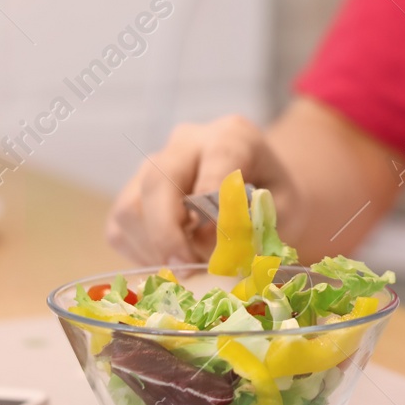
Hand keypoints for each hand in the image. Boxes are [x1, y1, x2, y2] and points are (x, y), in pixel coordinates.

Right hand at [106, 116, 304, 265]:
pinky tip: (172, 263)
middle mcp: (185, 143)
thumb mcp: (283, 208)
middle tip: (187, 269)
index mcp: (231, 135)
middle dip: (169, 233)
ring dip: (154, 249)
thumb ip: (255, 223)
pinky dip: (142, 255)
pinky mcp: (131, 194)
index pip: (217, 159)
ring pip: (130, 208)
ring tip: (187, 269)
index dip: (216, 204)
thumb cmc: (273, 199)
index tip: (221, 244)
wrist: (260, 189)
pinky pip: (120, 229)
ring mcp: (152, 165)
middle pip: (158, 181)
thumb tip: (209, 247)